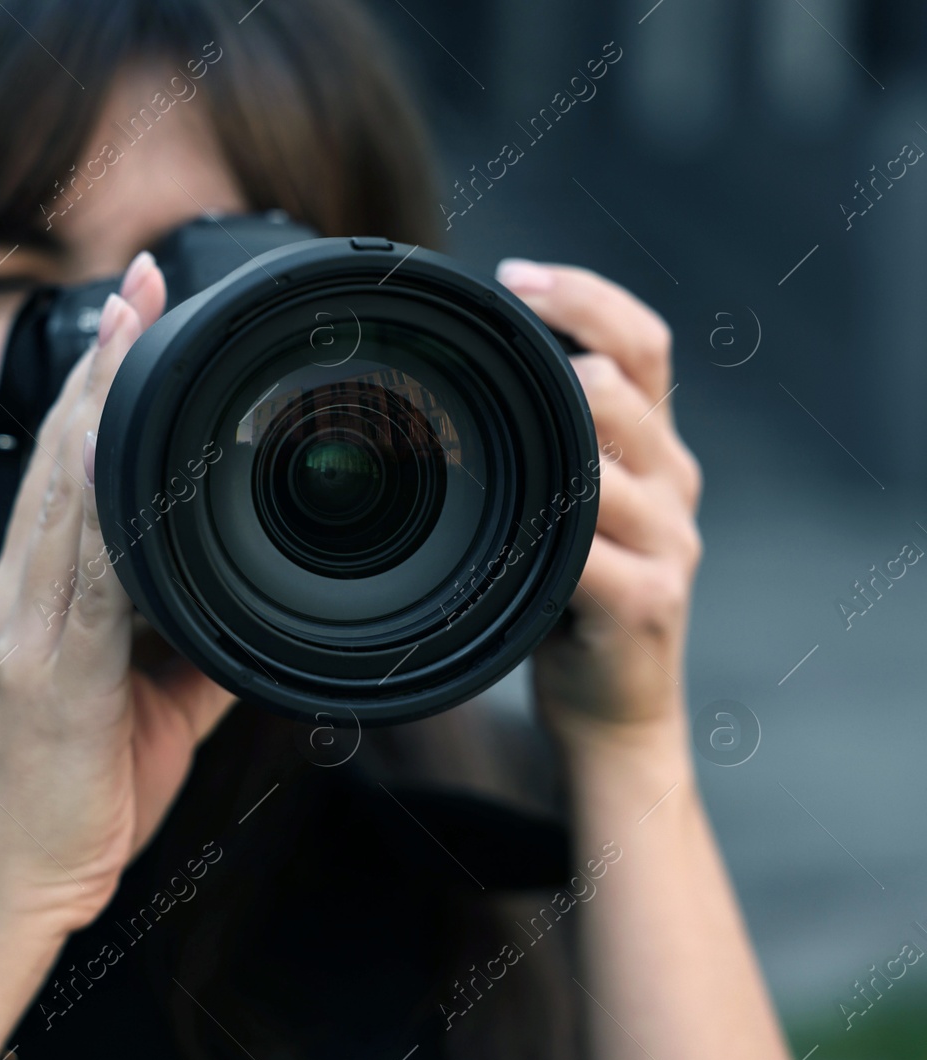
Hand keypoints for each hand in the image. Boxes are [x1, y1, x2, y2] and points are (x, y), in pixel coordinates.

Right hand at [0, 250, 237, 936]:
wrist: (19, 886)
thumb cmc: (78, 790)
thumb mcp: (150, 699)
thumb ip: (190, 634)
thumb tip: (245, 589)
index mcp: (33, 593)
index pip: (61, 465)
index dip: (94, 383)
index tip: (132, 309)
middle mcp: (15, 594)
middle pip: (59, 454)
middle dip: (102, 361)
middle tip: (139, 278)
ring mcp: (22, 630)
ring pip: (65, 495)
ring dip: (102, 403)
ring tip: (134, 326)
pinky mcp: (45, 674)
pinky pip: (82, 576)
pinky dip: (99, 504)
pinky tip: (116, 447)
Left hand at [495, 259, 702, 754]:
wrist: (613, 707)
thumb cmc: (572, 599)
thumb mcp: (567, 508)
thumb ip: (548, 447)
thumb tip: (464, 378)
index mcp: (652, 449)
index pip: (642, 343)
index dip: (586, 296)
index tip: (516, 275)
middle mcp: (672, 484)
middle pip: (625, 388)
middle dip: (558, 365)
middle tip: (488, 363)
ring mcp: (667, 543)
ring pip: (606, 465)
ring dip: (545, 449)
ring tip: (484, 451)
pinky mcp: (646, 601)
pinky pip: (590, 554)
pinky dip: (543, 538)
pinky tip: (503, 537)